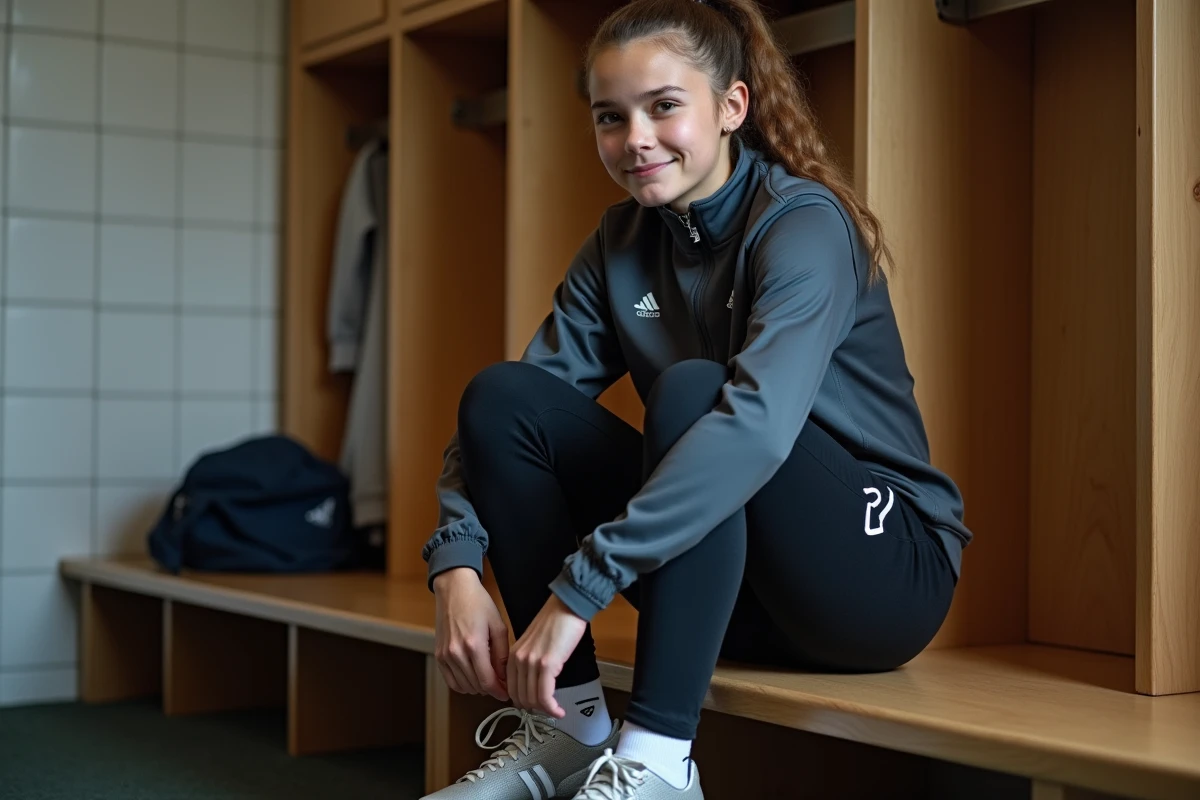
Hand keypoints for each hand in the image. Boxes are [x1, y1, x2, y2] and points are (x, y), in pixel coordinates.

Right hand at [433, 568, 509, 701]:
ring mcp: (445, 655)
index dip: (499, 692)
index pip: (487, 681)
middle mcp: (456, 653)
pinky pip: (451, 681)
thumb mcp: (498, 626)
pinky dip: (463, 684)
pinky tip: (473, 677)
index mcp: (474, 645)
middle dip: (491, 689)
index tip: (506, 694)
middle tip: (501, 685)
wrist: (454, 590)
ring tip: (488, 679)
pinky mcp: (439, 655)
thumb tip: (504, 676)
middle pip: (476, 686)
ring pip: (463, 686)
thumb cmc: (477, 603)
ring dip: (477, 687)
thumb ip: (502, 654)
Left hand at [508, 593, 587, 717]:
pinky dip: (552, 708)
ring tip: (556, 711)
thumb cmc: (556, 623)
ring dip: (545, 710)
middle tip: (548, 711)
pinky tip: (559, 710)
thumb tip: (534, 685)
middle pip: (520, 698)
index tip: (536, 707)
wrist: (567, 607)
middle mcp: (518, 660)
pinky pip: (545, 696)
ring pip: (532, 700)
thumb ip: (529, 663)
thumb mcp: (534, 644)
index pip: (511, 689)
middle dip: (535, 709)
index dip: (524, 703)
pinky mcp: (547, 664)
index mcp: (513, 655)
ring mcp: (531, 662)